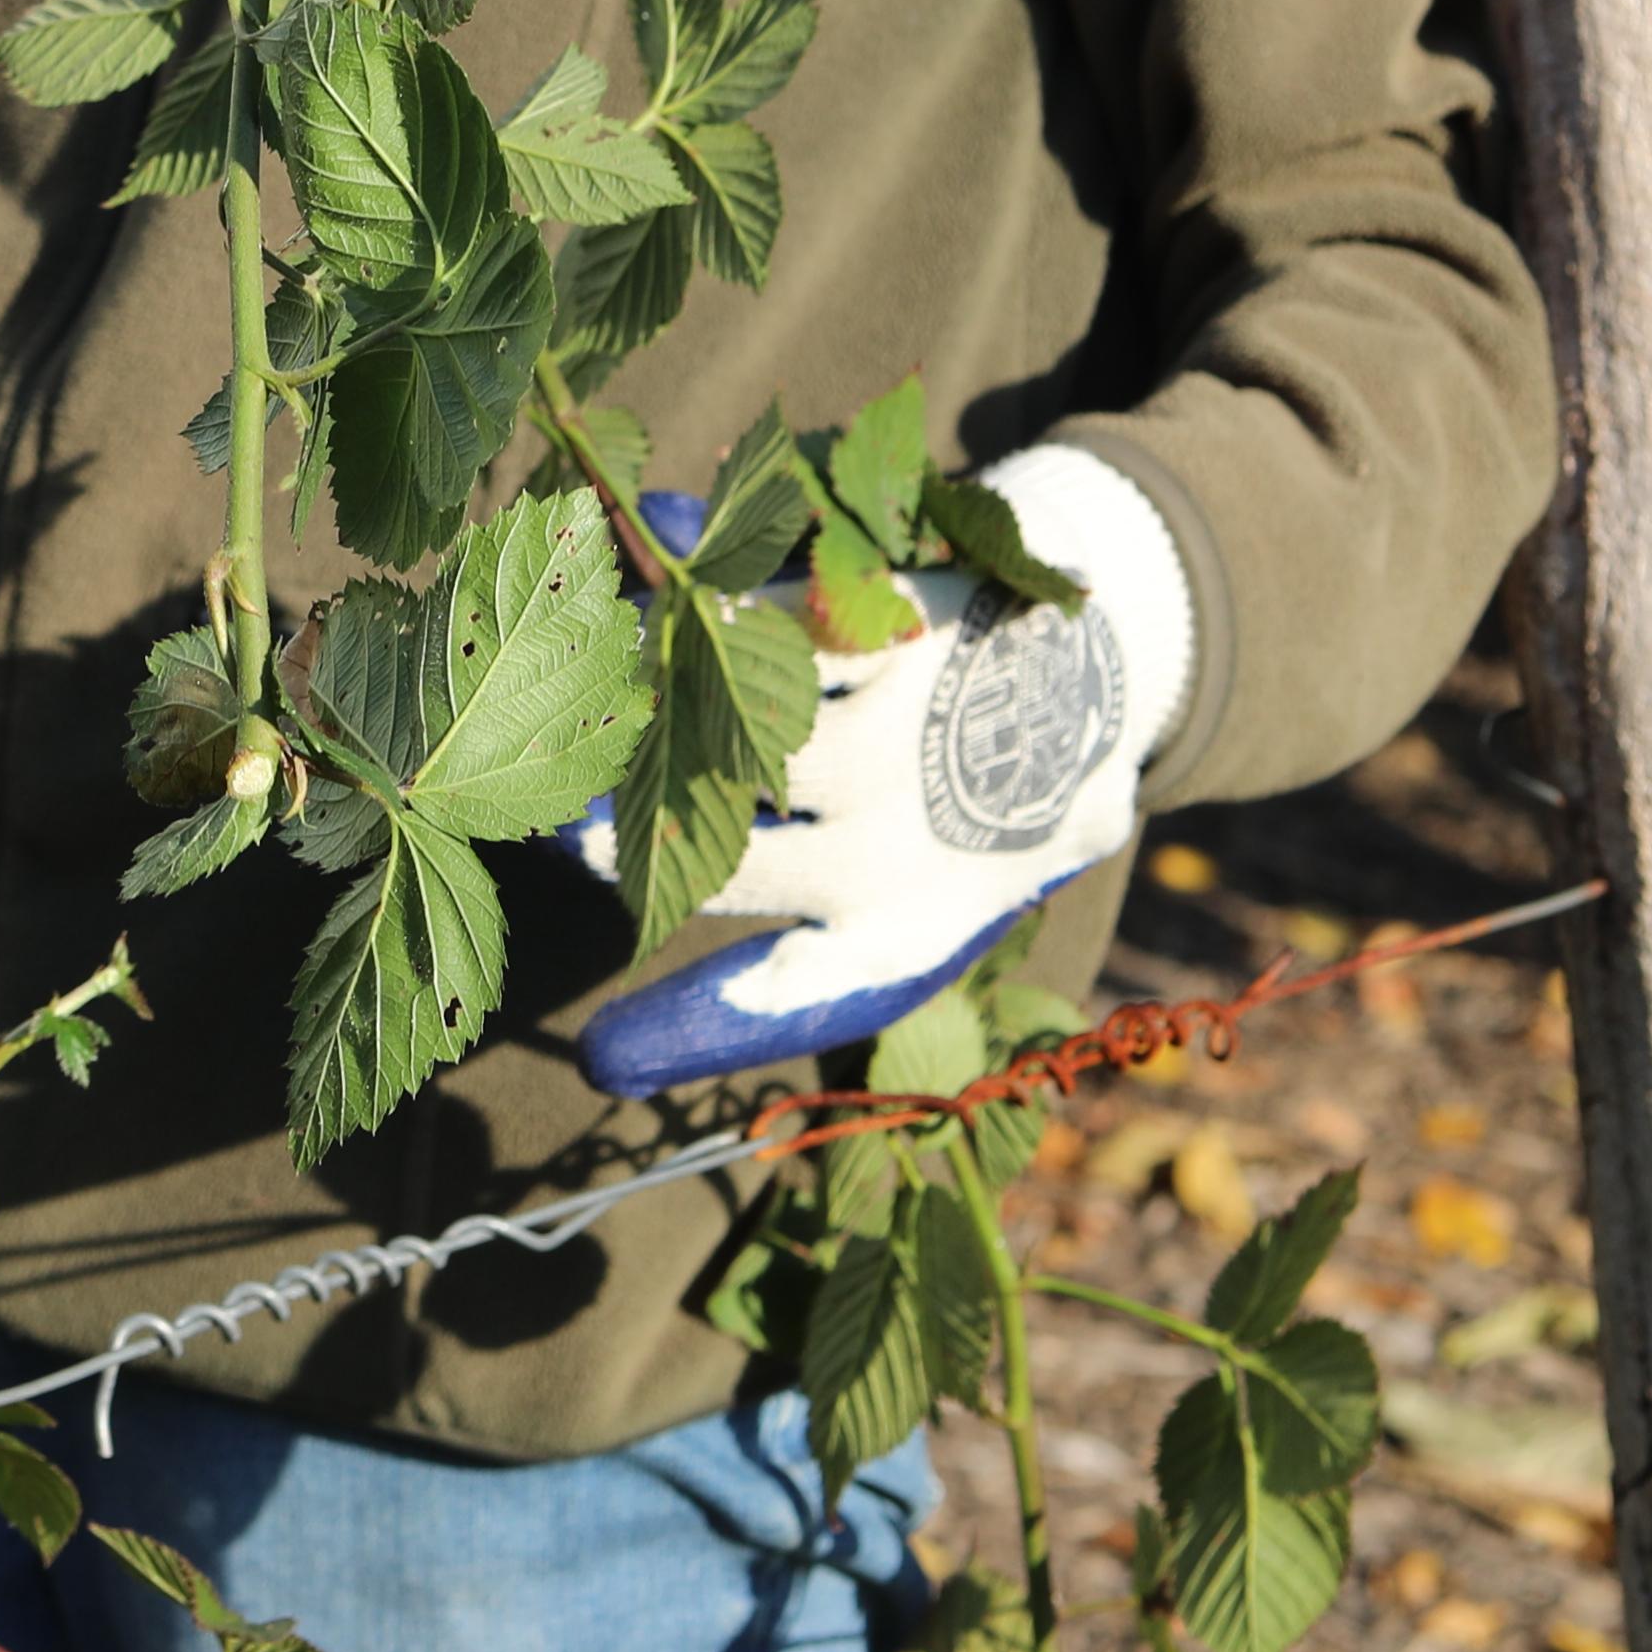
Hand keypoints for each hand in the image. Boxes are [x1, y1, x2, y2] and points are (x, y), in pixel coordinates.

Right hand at [578, 444, 1191, 1094]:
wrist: (1099, 682)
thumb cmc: (967, 821)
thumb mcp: (907, 911)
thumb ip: (773, 973)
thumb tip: (612, 1066)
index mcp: (902, 936)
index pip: (789, 999)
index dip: (689, 1029)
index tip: (600, 1056)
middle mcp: (904, 847)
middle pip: (728, 851)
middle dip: (619, 838)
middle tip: (551, 820)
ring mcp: (909, 735)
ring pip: (738, 728)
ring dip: (647, 704)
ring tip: (589, 690)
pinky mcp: (910, 631)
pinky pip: (775, 619)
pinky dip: (704, 606)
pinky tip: (659, 585)